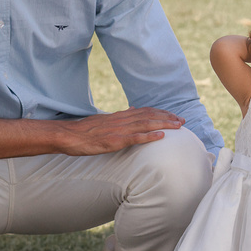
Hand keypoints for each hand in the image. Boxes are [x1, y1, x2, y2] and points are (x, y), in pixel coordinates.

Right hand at [59, 107, 183, 154]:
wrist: (68, 135)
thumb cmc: (84, 131)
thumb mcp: (104, 120)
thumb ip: (120, 116)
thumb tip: (132, 109)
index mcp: (120, 116)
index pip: (145, 111)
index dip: (161, 112)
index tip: (174, 114)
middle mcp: (122, 120)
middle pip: (149, 116)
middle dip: (168, 117)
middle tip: (183, 120)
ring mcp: (118, 130)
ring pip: (146, 124)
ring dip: (164, 124)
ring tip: (178, 126)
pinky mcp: (114, 141)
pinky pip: (134, 138)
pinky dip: (149, 136)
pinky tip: (161, 136)